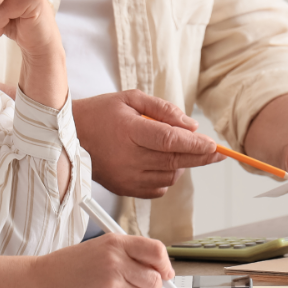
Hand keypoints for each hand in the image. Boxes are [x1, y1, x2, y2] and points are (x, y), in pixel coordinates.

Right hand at [0, 234, 174, 287]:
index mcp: (116, 243)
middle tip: (139, 282)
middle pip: (155, 278)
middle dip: (153, 283)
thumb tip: (163, 270)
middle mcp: (115, 262)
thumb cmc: (74, 264)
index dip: (165, 263)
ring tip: (113, 286)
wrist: (44, 282)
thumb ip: (132, 252)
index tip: (166, 271)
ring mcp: (110, 284)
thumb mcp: (103, 246)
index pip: (157, 251)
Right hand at [73, 91, 222, 198]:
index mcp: (129, 130)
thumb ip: (163, 109)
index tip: (214, 146)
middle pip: (174, 160)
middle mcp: (128, 157)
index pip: (170, 140)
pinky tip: (161, 163)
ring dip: (181, 165)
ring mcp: (126, 176)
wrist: (69, 137)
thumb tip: (191, 125)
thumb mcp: (130, 98)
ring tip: (174, 149)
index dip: (195, 145)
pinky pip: (158, 189)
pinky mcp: (125, 189)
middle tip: (218, 154)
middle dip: (201, 157)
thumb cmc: (100, 114)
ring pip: (169, 176)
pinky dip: (167, 178)